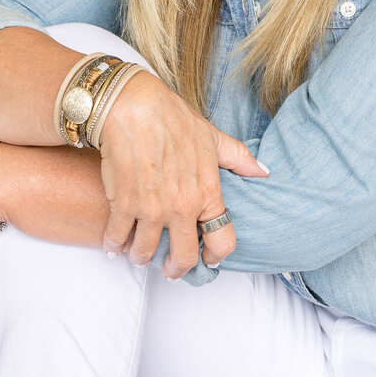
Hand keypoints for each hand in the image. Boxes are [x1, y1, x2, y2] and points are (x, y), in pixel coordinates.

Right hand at [96, 71, 266, 277]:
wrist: (133, 107)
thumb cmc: (172, 118)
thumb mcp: (212, 137)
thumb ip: (238, 158)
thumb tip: (262, 170)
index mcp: (207, 194)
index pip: (222, 242)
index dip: (215, 257)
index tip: (207, 260)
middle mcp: (181, 208)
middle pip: (183, 258)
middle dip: (176, 269)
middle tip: (169, 269)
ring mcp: (151, 210)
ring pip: (145, 252)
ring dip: (140, 257)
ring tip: (137, 254)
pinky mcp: (123, 204)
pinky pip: (116, 237)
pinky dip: (112, 244)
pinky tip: (113, 245)